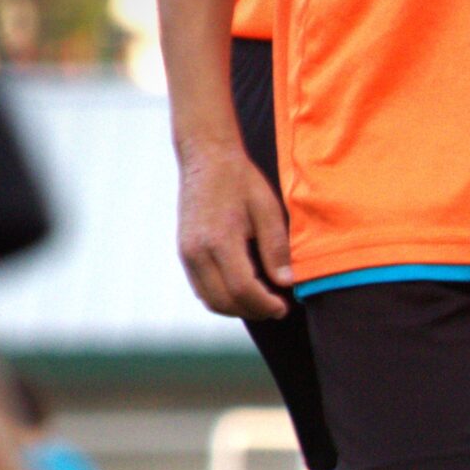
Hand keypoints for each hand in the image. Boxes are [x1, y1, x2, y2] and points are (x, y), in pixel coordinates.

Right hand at [175, 139, 290, 319]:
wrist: (206, 158)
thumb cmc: (241, 181)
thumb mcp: (268, 210)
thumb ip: (276, 249)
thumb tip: (285, 283)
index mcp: (219, 240)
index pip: (242, 289)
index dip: (265, 305)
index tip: (283, 307)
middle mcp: (196, 251)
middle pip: (223, 301)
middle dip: (253, 311)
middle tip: (276, 309)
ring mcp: (186, 252)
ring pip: (209, 300)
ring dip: (237, 308)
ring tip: (262, 301)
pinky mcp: (184, 252)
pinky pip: (201, 288)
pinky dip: (222, 297)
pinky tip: (244, 289)